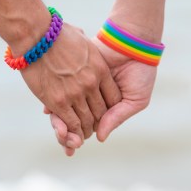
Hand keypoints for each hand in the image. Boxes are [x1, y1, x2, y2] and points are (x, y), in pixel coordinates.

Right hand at [21, 23, 120, 141]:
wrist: (35, 34)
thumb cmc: (54, 32)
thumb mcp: (80, 38)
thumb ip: (87, 45)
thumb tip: (84, 39)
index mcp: (100, 68)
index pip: (113, 96)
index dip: (110, 107)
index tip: (105, 111)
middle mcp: (90, 83)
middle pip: (102, 111)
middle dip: (99, 123)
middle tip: (94, 128)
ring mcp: (75, 93)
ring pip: (87, 120)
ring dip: (86, 130)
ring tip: (83, 135)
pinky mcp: (57, 100)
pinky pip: (71, 122)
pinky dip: (73, 131)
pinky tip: (72, 134)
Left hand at [48, 35, 157, 154]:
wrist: (135, 43)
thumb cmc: (141, 72)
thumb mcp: (135, 100)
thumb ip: (117, 117)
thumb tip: (99, 137)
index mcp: (105, 107)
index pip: (88, 127)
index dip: (78, 137)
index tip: (72, 147)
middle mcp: (90, 98)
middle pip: (72, 120)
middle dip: (65, 133)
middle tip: (61, 142)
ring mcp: (80, 85)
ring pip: (64, 107)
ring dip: (58, 121)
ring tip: (56, 131)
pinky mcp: (74, 73)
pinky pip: (59, 88)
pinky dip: (52, 100)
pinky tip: (49, 111)